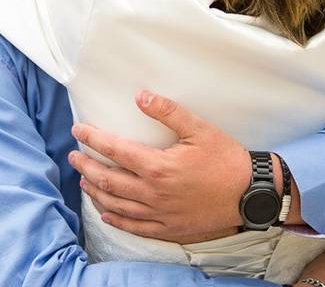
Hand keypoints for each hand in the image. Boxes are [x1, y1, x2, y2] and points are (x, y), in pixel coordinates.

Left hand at [68, 89, 250, 242]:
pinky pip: (135, 227)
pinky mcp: (169, 228)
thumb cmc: (226, 159)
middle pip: (108, 180)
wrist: (251, 194)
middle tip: (73, 156)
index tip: (78, 130)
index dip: (92, 139)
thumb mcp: (199, 129)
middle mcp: (153, 193)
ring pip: (117, 205)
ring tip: (83, 180)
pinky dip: (116, 219)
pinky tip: (106, 213)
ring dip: (96, 192)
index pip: (114, 150)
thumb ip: (168, 112)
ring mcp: (159, 213)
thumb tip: (140, 96)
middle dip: (86, 166)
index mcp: (157, 167)